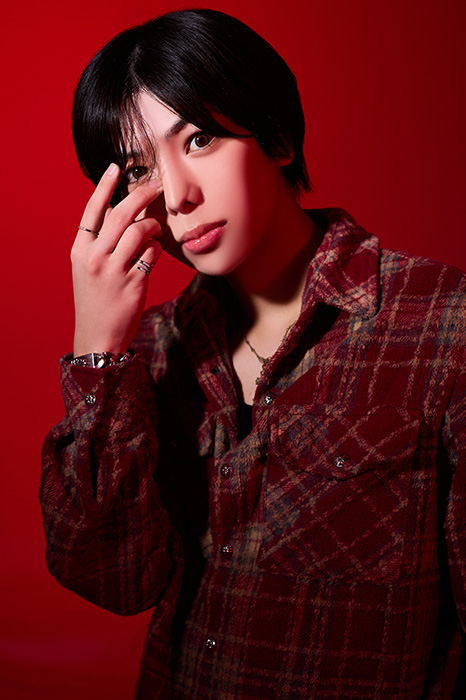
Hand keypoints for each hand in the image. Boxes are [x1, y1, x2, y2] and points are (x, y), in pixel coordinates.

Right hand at [71, 163, 162, 355]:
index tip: (116, 168)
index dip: (104, 186)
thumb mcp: (89, 269)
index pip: (92, 210)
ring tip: (157, 229)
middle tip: (156, 185)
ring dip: (153, 225)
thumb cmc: (97, 300)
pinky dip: (157, 248)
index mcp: (80, 250)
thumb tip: (120, 212)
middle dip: (141, 194)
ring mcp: (114, 270)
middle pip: (120, 214)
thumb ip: (101, 242)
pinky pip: (152, 253)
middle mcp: (94, 257)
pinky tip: (155, 251)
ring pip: (139, 231)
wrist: (98, 337)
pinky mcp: (134, 283)